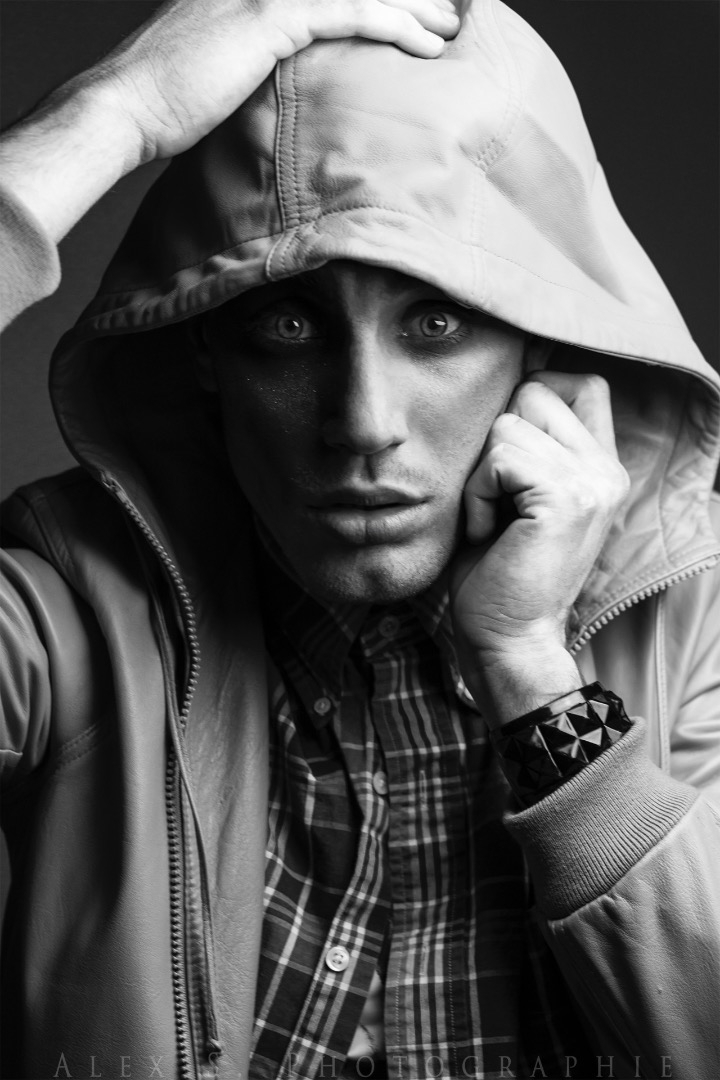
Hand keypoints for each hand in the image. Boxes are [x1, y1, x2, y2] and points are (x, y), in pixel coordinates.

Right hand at [99, 0, 459, 162]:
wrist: (123, 110)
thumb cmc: (160, 108)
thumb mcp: (214, 78)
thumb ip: (251, 70)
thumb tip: (276, 96)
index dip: (371, 2)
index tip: (409, 13)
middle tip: (445, 9)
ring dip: (411, 7)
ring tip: (451, 25)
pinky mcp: (270, 16)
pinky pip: (349, 13)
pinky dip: (394, 25)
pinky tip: (427, 42)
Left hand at [449, 372, 629, 725]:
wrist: (508, 639)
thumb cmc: (498, 573)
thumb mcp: (518, 495)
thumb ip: (526, 444)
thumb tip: (504, 383)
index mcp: (601, 467)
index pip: (584, 383)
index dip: (535, 395)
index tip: (505, 449)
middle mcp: (606, 469)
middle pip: (535, 392)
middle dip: (497, 440)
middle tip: (497, 499)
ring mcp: (592, 482)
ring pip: (507, 424)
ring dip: (480, 476)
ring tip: (492, 521)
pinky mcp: (566, 498)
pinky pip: (498, 460)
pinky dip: (477, 496)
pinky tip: (488, 534)